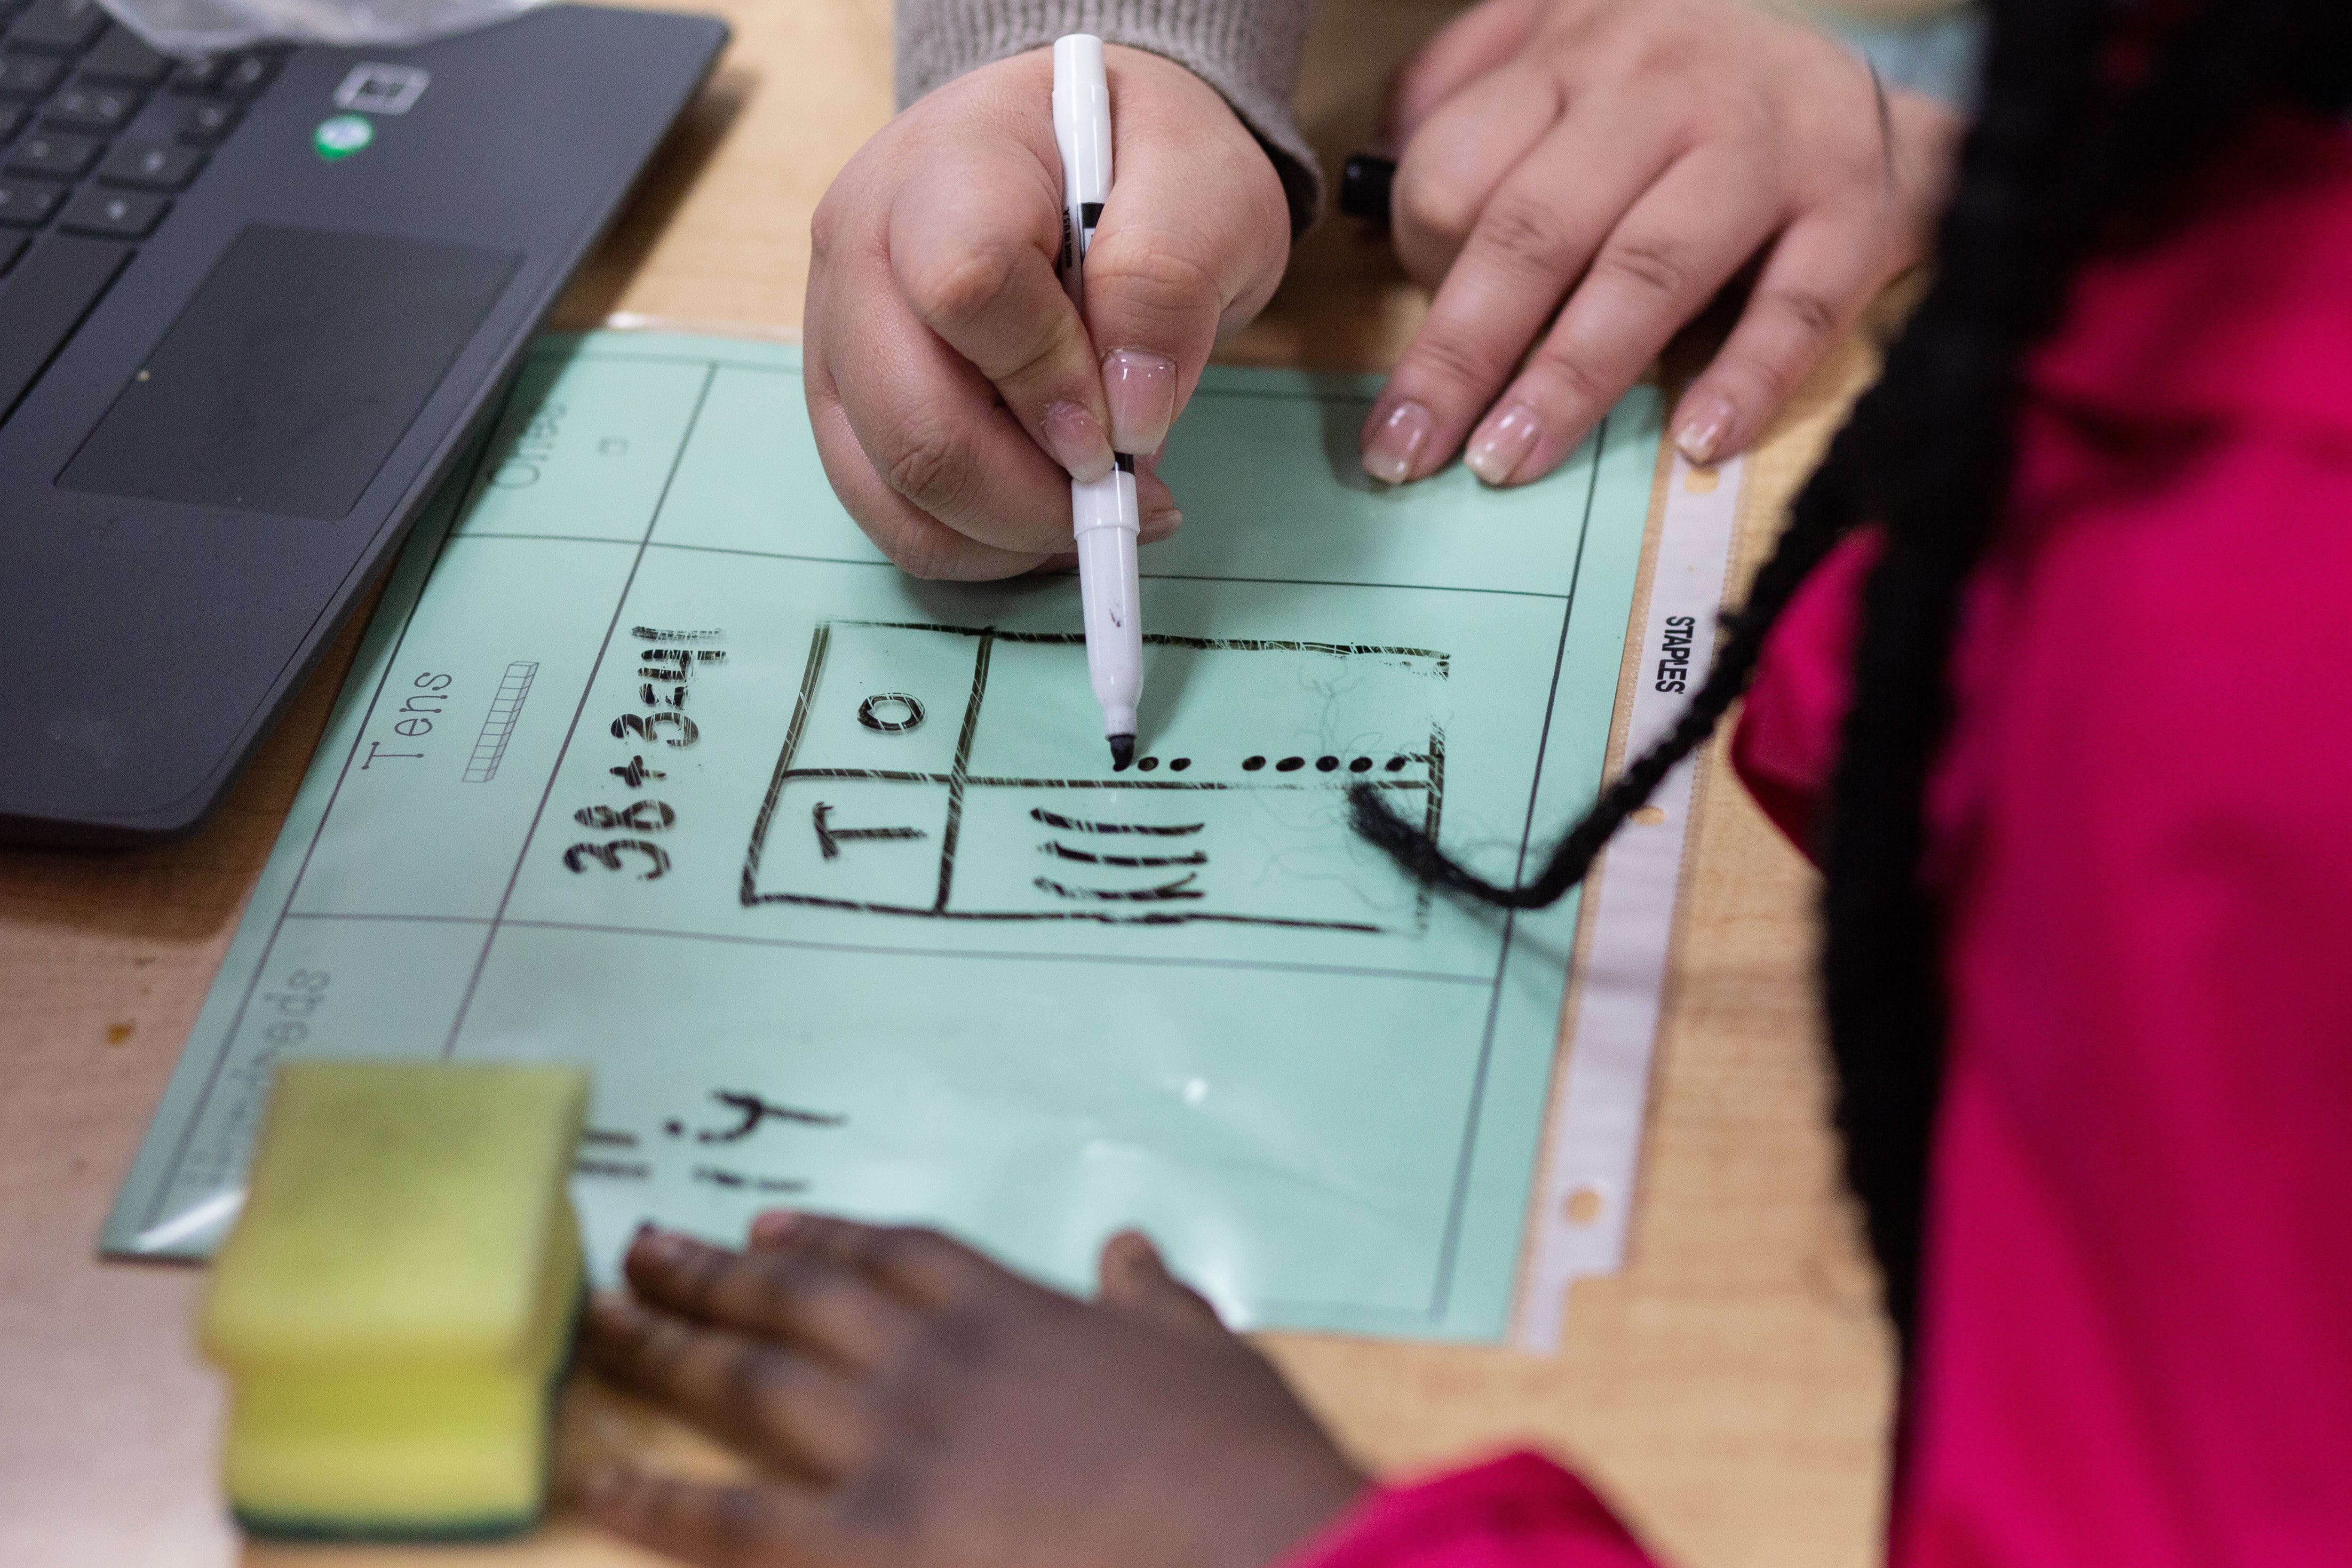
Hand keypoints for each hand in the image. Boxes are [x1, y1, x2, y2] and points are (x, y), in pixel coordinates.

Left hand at [581, 1217, 1368, 1567]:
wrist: (1257, 1551)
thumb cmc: (1243, 1464)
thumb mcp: (1211, 1359)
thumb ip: (1157, 1304)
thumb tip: (1130, 1252)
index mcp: (1014, 1314)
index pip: (895, 1254)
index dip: (826, 1237)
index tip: (770, 1226)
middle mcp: (933, 1365)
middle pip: (796, 1300)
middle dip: (713, 1274)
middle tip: (641, 1252)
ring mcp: (893, 1452)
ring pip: (749, 1385)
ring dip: (667, 1350)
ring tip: (603, 1326)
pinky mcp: (871, 1546)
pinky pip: (730, 1521)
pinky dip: (655, 1502)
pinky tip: (594, 1484)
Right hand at [805, 47, 1292, 578]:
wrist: (1087, 152)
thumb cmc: (1145, 161)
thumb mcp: (1206, 188)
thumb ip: (1169, 281)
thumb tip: (1128, 418)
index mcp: (946, 161)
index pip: (966, 287)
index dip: (1051, 382)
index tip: (1127, 425)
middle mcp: (860, 246)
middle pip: (913, 424)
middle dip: (1034, 497)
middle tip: (1132, 495)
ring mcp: (837, 334)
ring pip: (894, 493)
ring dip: (1011, 534)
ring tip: (1098, 502)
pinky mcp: (846, 406)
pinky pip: (895, 518)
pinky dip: (983, 543)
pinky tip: (1051, 508)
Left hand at [1359, 0, 1960, 486]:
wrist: (1856, 86)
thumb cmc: (1676, 98)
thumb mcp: (1560, 59)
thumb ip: (1463, 104)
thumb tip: (1371, 187)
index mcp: (1573, 58)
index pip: (1460, 169)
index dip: (1420, 269)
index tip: (1410, 360)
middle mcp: (1665, 89)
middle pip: (1537, 227)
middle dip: (1461, 352)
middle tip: (1409, 451)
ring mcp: (1766, 144)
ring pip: (1650, 266)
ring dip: (1573, 375)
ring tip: (1511, 458)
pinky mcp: (1855, 207)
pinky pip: (1796, 305)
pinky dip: (1748, 378)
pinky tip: (1696, 442)